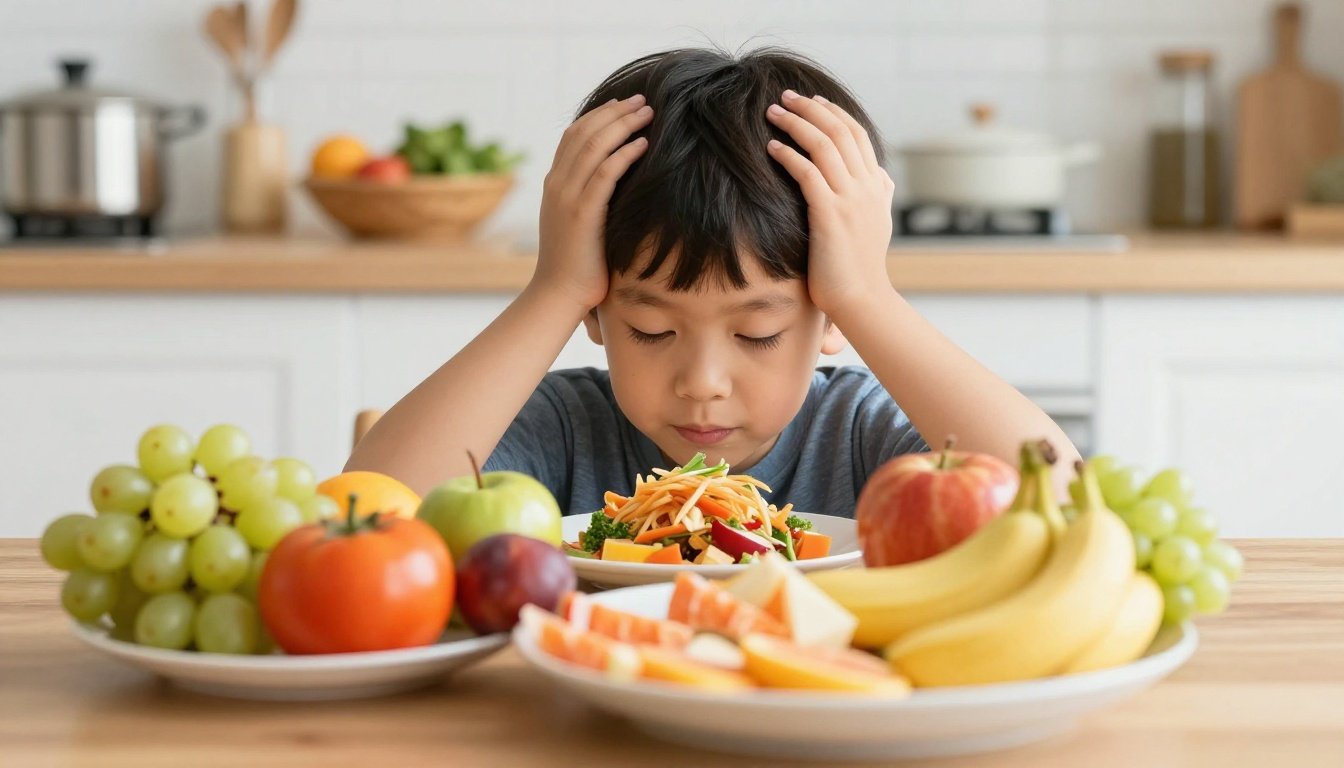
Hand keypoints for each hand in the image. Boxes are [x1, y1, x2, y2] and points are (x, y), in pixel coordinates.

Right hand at [532, 94, 653, 311]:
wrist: (558, 294)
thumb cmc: (576, 265)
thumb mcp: (577, 223)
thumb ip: (588, 200)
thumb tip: (613, 187)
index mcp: (554, 184)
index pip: (573, 136)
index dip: (599, 115)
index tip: (623, 104)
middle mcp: (557, 184)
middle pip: (585, 133)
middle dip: (615, 112)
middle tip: (642, 100)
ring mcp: (567, 198)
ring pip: (595, 146)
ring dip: (623, 125)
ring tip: (647, 114)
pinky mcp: (582, 214)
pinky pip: (605, 174)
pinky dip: (624, 154)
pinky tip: (643, 144)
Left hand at [765, 90, 894, 316]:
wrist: (862, 300)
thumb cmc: (861, 267)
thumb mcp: (878, 224)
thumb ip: (880, 195)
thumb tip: (881, 175)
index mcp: (876, 186)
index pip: (857, 134)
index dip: (834, 112)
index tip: (812, 100)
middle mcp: (866, 187)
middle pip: (839, 131)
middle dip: (810, 108)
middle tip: (785, 96)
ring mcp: (850, 200)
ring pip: (824, 146)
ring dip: (796, 124)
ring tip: (773, 113)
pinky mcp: (831, 215)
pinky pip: (808, 174)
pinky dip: (789, 155)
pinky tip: (772, 148)